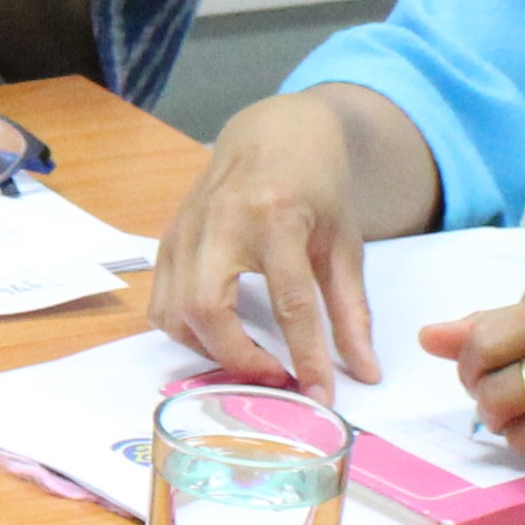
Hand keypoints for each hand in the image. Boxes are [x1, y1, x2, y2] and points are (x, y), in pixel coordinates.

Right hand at [152, 92, 381, 388]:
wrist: (274, 130)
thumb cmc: (316, 183)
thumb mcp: (345, 242)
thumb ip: (351, 311)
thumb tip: (364, 373)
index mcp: (276, 217)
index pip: (288, 302)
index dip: (305, 356)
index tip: (321, 395)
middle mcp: (222, 222)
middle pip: (208, 309)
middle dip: (238, 358)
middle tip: (275, 378)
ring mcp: (186, 228)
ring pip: (173, 311)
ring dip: (207, 348)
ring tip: (248, 359)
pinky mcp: (169, 236)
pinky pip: (161, 300)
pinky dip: (184, 328)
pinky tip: (218, 333)